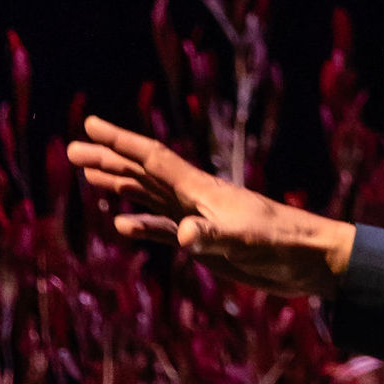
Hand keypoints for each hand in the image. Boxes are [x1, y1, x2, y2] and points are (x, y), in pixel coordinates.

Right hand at [66, 118, 354, 294]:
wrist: (310, 259)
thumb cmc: (281, 243)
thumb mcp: (242, 241)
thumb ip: (210, 237)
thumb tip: (182, 236)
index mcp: (201, 189)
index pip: (152, 158)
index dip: (120, 141)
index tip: (90, 124)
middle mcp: (196, 197)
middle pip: (143, 172)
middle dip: (109, 159)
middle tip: (73, 150)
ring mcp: (199, 218)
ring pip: (149, 196)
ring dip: (119, 185)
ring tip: (89, 174)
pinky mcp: (206, 242)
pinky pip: (164, 229)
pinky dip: (141, 225)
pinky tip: (120, 224)